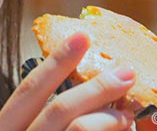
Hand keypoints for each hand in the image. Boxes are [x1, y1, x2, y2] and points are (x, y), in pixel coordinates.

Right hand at [0, 31, 136, 130]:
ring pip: (78, 130)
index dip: (56, 62)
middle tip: (127, 73)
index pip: (28, 90)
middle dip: (97, 89)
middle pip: (58, 109)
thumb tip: (85, 86)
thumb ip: (42, 116)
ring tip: (128, 114)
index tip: (83, 35)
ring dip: (109, 119)